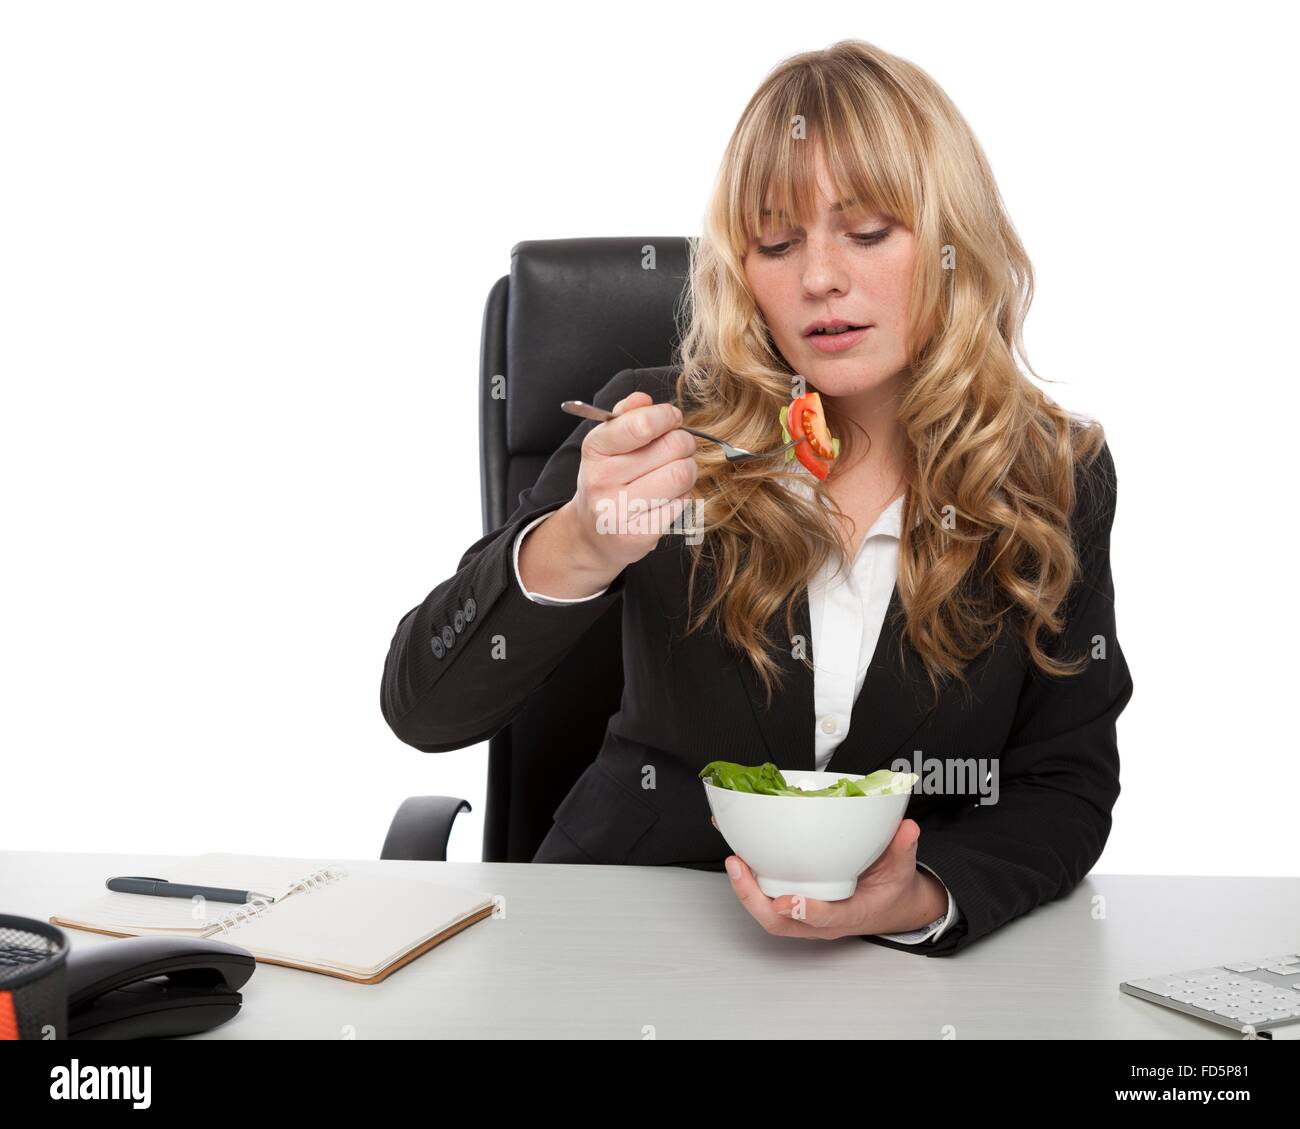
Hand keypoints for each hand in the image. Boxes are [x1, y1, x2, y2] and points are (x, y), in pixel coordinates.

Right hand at [567, 391, 696, 572]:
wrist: (593, 533)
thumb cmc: (608, 480)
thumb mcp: (608, 443)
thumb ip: (627, 416)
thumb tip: (644, 399)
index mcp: (595, 449)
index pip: (642, 425)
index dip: (667, 417)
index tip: (672, 419)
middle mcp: (602, 480)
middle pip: (673, 447)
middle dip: (683, 443)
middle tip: (677, 449)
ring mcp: (619, 510)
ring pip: (682, 475)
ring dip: (687, 470)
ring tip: (674, 473)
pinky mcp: (639, 535)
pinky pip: (682, 503)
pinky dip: (681, 498)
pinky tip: (665, 499)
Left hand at [711, 816, 944, 940]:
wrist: (887, 905)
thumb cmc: (889, 889)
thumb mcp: (902, 870)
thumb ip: (902, 849)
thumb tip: (907, 828)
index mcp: (850, 914)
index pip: (827, 919)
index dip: (807, 912)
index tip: (789, 900)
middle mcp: (821, 920)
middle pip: (780, 922)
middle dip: (753, 898)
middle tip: (738, 868)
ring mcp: (804, 914)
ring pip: (767, 912)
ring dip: (745, 888)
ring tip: (732, 858)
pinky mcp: (793, 900)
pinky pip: (766, 895)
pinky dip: (748, 877)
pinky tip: (737, 850)